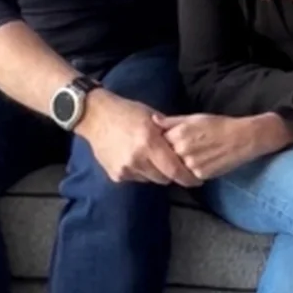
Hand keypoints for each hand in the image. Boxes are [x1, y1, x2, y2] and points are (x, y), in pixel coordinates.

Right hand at [76, 88, 198, 186]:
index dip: (188, 178)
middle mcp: (137, 159)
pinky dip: (140, 171)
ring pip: (150, 179)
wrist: (95, 116)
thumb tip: (187, 145)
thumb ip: (169, 132)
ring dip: (155, 172)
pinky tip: (135, 157)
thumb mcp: (152, 116)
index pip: (174, 170)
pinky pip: (136, 178)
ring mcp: (125, 169)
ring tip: (151, 157)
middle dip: (171, 173)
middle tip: (173, 164)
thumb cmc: (127, 112)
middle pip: (164, 178)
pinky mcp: (116, 175)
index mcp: (149, 142)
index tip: (197, 180)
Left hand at [155, 113, 288, 180]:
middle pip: (166, 157)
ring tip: (197, 157)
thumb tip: (153, 121)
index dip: (165, 143)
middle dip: (172, 156)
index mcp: (178, 133)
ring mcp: (190, 163)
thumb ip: (171, 121)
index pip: (159, 143)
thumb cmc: (218, 125)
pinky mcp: (200, 175)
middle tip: (187, 151)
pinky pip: (189, 176)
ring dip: (181, 166)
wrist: (242, 138)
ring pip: (177, 169)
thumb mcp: (194, 118)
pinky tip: (204, 163)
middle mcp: (181, 149)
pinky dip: (193, 172)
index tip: (170, 142)